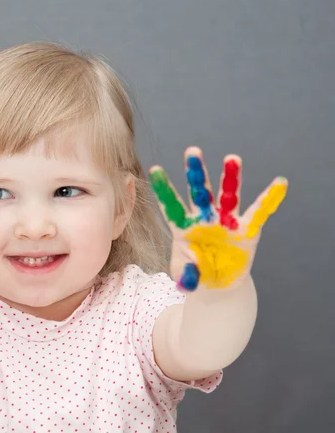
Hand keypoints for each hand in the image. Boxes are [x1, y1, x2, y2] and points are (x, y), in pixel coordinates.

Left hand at [149, 147, 287, 291]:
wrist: (216, 284)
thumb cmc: (195, 276)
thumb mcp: (186, 279)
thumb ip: (186, 276)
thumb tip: (189, 279)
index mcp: (183, 228)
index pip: (171, 206)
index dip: (164, 189)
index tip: (155, 169)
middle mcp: (204, 219)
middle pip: (199, 192)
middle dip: (196, 173)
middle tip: (192, 150)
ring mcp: (225, 223)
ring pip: (227, 196)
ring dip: (230, 178)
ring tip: (232, 158)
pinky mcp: (246, 230)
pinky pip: (259, 213)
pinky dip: (269, 199)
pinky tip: (280, 183)